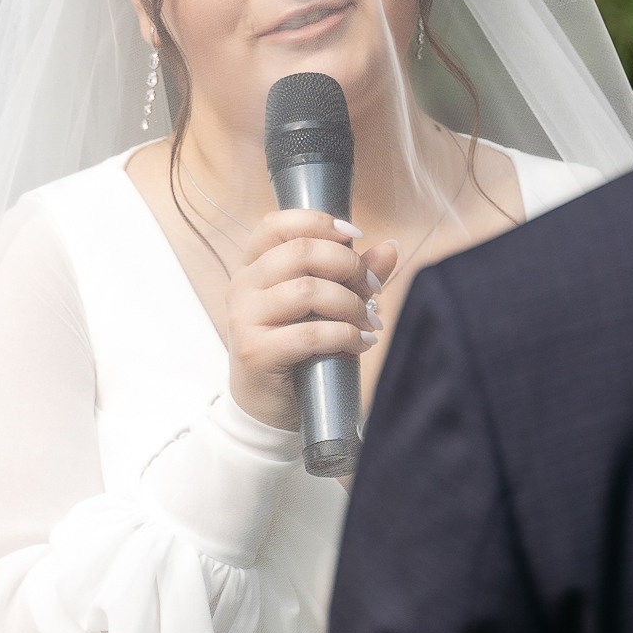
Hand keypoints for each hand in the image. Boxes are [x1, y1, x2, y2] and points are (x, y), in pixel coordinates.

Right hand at [226, 209, 397, 431]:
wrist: (268, 410)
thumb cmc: (297, 351)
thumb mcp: (325, 307)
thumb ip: (353, 276)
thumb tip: (390, 246)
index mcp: (254, 267)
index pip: (276, 224)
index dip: (318, 222)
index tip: (355, 235)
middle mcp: (242, 287)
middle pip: (299, 252)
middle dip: (348, 265)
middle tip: (374, 287)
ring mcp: (245, 319)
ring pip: (308, 291)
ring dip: (351, 305)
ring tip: (370, 322)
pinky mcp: (256, 352)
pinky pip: (311, 333)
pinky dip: (345, 336)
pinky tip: (361, 344)